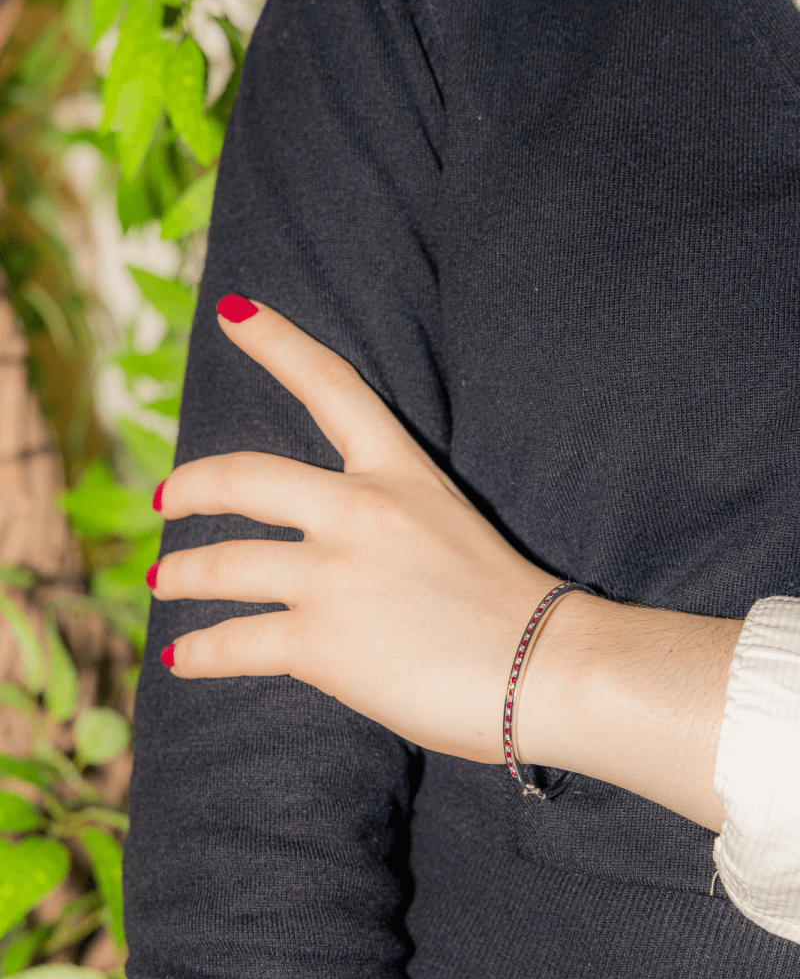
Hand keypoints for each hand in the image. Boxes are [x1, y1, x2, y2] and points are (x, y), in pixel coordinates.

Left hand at [150, 297, 558, 763]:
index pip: (331, 384)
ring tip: (161, 584)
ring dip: (181, 574)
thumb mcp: (452, 529)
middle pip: (244, 477)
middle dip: (191, 485)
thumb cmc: (513, 608)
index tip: (232, 308)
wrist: (547, 669)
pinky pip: (232, 643)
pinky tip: (179, 658)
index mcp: (399, 472)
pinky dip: (196, 653)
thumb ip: (390, 526)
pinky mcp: (321, 643)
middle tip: (166, 498)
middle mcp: (359, 511)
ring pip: (223, 565)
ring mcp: (335, 576)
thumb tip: (336, 561)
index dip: (275, 340)